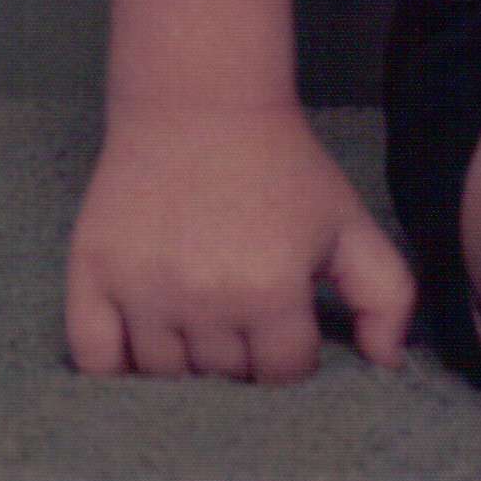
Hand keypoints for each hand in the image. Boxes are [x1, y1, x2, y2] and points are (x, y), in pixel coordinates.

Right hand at [65, 102, 416, 381]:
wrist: (201, 102)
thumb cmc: (281, 165)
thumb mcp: (348, 221)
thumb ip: (386, 294)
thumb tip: (388, 364)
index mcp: (270, 291)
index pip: (283, 374)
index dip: (290, 353)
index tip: (287, 321)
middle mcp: (203, 300)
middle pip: (223, 377)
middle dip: (239, 354)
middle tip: (241, 310)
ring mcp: (142, 292)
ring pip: (163, 377)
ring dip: (183, 359)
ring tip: (198, 315)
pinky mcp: (91, 277)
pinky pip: (94, 360)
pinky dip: (115, 364)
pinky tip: (140, 339)